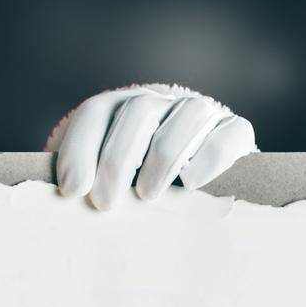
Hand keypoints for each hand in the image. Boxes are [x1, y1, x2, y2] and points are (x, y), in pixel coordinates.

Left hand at [52, 84, 256, 209]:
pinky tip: (190, 184)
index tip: (72, 190)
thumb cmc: (137, 191)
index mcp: (122, 109)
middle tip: (105, 203)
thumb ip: (89, 183)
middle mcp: (162, 103)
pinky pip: (228, 134)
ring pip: (186, 117)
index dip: (80, 148)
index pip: (97, 112)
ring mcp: (201, 112)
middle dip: (116, 160)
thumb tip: (69, 198)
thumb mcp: (110, 184)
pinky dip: (210, 157)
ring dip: (162, 158)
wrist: (198, 184)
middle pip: (138, 112)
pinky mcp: (235, 130)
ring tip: (146, 196)